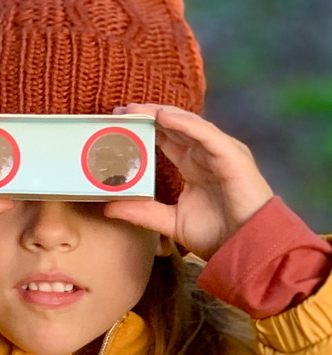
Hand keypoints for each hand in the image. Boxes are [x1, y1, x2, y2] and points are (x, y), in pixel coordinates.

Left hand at [102, 104, 273, 259]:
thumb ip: (142, 212)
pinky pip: (206, 134)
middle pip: (174, 127)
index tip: (117, 123)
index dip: (144, 129)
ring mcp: (220, 152)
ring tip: (135, 108)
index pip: (166, 139)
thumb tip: (109, 208)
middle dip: (148, 116)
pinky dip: (185, 124)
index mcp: (194, 166)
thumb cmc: (216, 234)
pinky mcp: (232, 156)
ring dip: (161, 114)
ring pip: (188, 125)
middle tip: (120, 110)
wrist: (245, 246)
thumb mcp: (169, 221)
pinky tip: (163, 117)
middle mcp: (206, 154)